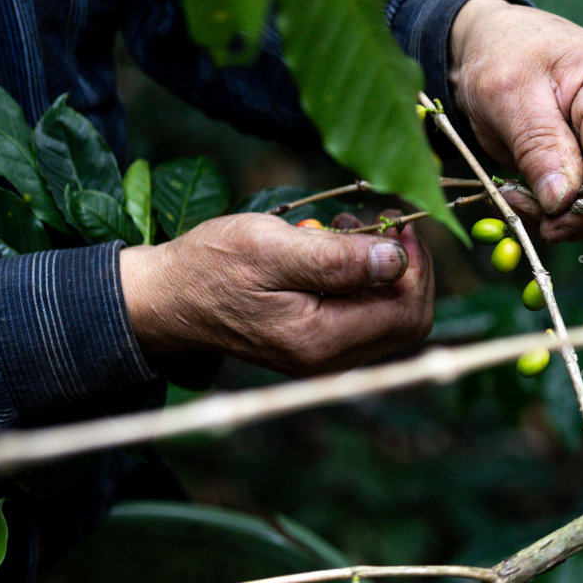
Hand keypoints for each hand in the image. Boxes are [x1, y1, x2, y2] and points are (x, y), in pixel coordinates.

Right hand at [118, 213, 433, 375]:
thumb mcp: (271, 248)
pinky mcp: (317, 345)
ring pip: (391, 317)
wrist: (166, 298)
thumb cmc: (212, 265)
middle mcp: (329, 359)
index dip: (417, 267)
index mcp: (320, 339)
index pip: (406, 311)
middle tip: (382, 223)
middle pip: (408, 319)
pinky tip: (337, 248)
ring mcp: (325, 356)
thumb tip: (396, 260)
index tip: (397, 224)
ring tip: (350, 229)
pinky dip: (365, 280)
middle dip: (407, 268)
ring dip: (385, 270)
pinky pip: (365, 316)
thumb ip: (336, 259)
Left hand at [448, 0, 582, 242]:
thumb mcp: (506, 97)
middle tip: (522, 210)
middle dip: (576, 215)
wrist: (503, 43)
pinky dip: (579, 212)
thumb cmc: (502, 57)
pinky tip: (542, 200)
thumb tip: (562, 202)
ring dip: (576, 218)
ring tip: (526, 202)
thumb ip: (537, 148)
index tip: (542, 221)